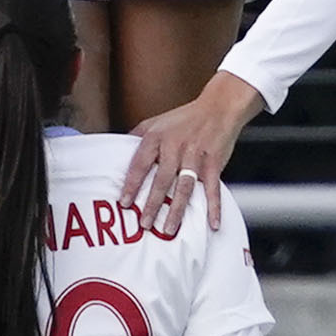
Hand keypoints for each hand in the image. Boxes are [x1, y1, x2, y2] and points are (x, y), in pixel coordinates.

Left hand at [122, 74, 264, 234]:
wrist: (218, 106)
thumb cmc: (184, 118)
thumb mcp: (156, 122)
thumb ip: (137, 137)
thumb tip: (116, 151)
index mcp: (156, 137)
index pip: (140, 164)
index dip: (131, 184)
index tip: (124, 203)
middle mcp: (175, 146)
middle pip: (162, 179)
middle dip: (152, 204)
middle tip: (144, 224)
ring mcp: (195, 155)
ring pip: (185, 187)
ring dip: (177, 210)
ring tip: (169, 229)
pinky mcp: (214, 161)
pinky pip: (214, 188)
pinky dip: (214, 207)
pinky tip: (212, 224)